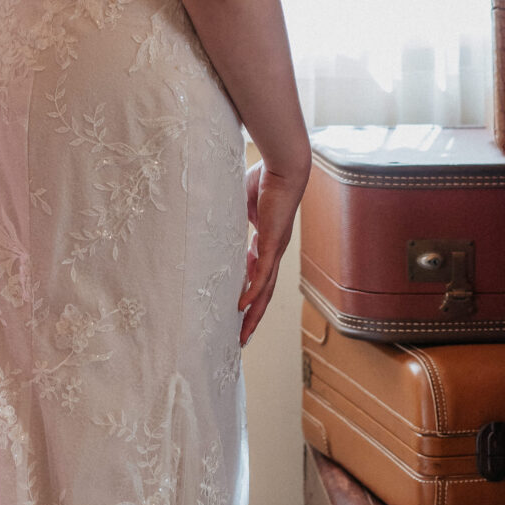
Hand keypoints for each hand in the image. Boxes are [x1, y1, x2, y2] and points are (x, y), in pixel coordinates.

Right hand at [240, 158, 306, 345]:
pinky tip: (243, 307)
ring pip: (264, 290)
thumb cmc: (265, 179)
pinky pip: (261, 273)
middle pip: (263, 292)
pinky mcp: (272, 242)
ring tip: (242, 334)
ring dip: (254, 314)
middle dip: (253, 317)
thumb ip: (236, 219)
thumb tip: (220, 224)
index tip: (238, 310)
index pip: (257, 276)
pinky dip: (252, 291)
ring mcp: (274, 249)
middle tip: (241, 338)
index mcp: (266, 242)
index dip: (248, 294)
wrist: (284, 166)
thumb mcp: (244, 205)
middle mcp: (272, 251)